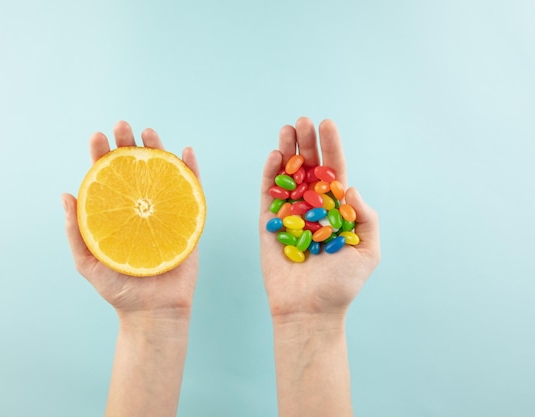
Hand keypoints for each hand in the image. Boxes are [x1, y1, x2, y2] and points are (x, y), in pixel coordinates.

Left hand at [62, 121, 199, 322]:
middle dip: (128, 143)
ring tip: (149, 132)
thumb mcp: (87, 262)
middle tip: (122, 125)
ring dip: (158, 149)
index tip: (97, 136)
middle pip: (134, 168)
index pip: (107, 177)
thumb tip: (65, 194)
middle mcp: (139, 207)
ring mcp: (164, 211)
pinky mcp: (188, 220)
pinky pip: (192, 191)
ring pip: (162, 173)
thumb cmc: (119, 290)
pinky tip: (185, 151)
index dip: (101, 155)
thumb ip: (75, 232)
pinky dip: (191, 169)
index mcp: (115, 213)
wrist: (152, 312)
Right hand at [259, 117, 380, 320]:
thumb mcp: (368, 250)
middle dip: (306, 143)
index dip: (331, 147)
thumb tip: (351, 186)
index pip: (334, 171)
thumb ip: (365, 217)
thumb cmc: (341, 284)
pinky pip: (268, 193)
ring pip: (286, 175)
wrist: (310, 308)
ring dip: (286, 150)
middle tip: (302, 120)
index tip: (328, 124)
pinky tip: (274, 154)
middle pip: (308, 167)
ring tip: (287, 129)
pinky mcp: (268, 222)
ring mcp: (288, 212)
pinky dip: (269, 173)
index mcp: (335, 209)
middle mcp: (312, 206)